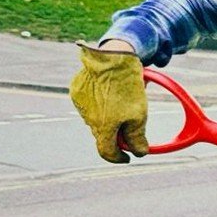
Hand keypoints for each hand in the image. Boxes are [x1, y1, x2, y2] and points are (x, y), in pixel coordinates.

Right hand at [69, 42, 148, 163]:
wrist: (112, 57)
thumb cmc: (127, 87)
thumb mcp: (139, 115)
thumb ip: (137, 138)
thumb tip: (139, 153)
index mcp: (102, 127)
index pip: (106, 152)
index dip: (118, 158)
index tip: (127, 157)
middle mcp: (88, 118)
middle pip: (101, 135)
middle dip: (115, 135)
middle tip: (130, 126)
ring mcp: (80, 104)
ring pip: (94, 119)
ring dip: (106, 118)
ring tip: (120, 101)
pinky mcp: (76, 91)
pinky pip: (88, 104)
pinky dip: (98, 104)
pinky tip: (108, 92)